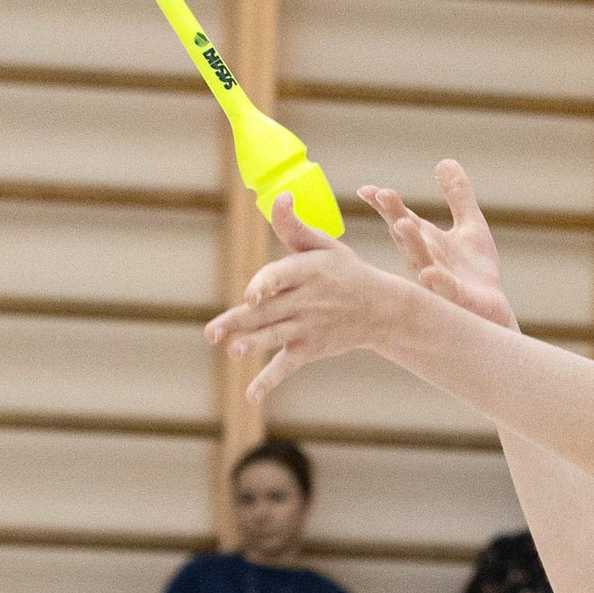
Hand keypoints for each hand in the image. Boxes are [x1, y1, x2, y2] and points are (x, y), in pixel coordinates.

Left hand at [204, 206, 408, 405]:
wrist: (381, 309)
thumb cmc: (345, 271)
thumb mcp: (324, 244)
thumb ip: (294, 226)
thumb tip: (279, 196)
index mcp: (308, 271)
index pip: (281, 276)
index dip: (264, 284)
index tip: (250, 293)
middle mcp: (306, 300)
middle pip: (268, 311)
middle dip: (240, 321)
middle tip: (212, 332)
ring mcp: (307, 327)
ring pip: (275, 337)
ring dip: (254, 345)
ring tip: (233, 352)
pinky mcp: (309, 349)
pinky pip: (286, 366)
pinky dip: (269, 381)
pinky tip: (251, 396)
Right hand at [360, 160, 516, 331]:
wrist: (492, 316)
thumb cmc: (474, 275)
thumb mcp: (470, 227)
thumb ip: (458, 196)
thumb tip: (445, 161)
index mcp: (427, 242)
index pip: (402, 218)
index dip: (385, 204)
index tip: (367, 188)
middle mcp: (426, 260)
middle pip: (406, 236)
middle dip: (395, 215)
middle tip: (383, 194)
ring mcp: (438, 282)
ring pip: (419, 261)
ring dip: (410, 243)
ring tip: (403, 223)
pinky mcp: (457, 301)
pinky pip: (444, 291)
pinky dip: (437, 282)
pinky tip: (430, 273)